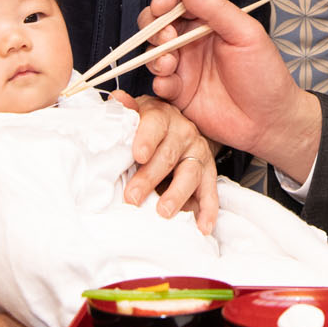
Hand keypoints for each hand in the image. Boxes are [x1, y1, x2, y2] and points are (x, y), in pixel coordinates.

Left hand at [115, 90, 219, 233]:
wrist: (175, 131)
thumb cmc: (147, 129)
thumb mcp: (135, 116)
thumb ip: (126, 112)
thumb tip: (116, 100)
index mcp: (162, 116)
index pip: (155, 124)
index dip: (146, 139)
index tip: (137, 155)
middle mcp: (184, 132)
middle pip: (168, 155)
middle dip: (150, 177)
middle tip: (133, 197)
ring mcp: (198, 153)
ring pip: (190, 173)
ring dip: (177, 194)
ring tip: (163, 211)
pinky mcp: (208, 174)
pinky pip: (211, 192)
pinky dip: (208, 210)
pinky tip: (202, 226)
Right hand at [140, 0, 322, 181]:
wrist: (270, 121)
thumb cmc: (265, 75)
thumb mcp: (246, 34)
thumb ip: (216, 9)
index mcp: (209, 22)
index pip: (179, 1)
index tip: (163, 4)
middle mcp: (192, 42)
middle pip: (157, 24)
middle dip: (154, 26)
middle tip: (166, 36)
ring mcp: (184, 68)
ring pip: (153, 52)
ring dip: (155, 54)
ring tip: (171, 63)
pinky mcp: (179, 94)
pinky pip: (159, 83)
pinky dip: (160, 81)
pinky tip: (171, 85)